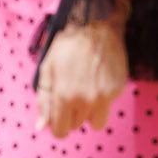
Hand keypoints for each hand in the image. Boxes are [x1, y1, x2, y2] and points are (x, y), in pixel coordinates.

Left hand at [37, 14, 128, 137]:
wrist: (97, 26)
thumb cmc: (67, 46)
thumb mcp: (47, 69)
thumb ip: (43, 100)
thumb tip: (41, 126)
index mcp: (64, 96)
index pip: (60, 131)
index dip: (57, 126)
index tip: (58, 117)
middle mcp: (85, 101)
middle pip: (76, 125)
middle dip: (72, 114)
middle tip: (71, 92)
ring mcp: (104, 97)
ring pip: (95, 122)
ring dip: (89, 112)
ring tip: (85, 91)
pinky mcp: (117, 90)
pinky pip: (107, 106)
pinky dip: (102, 99)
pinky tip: (97, 79)